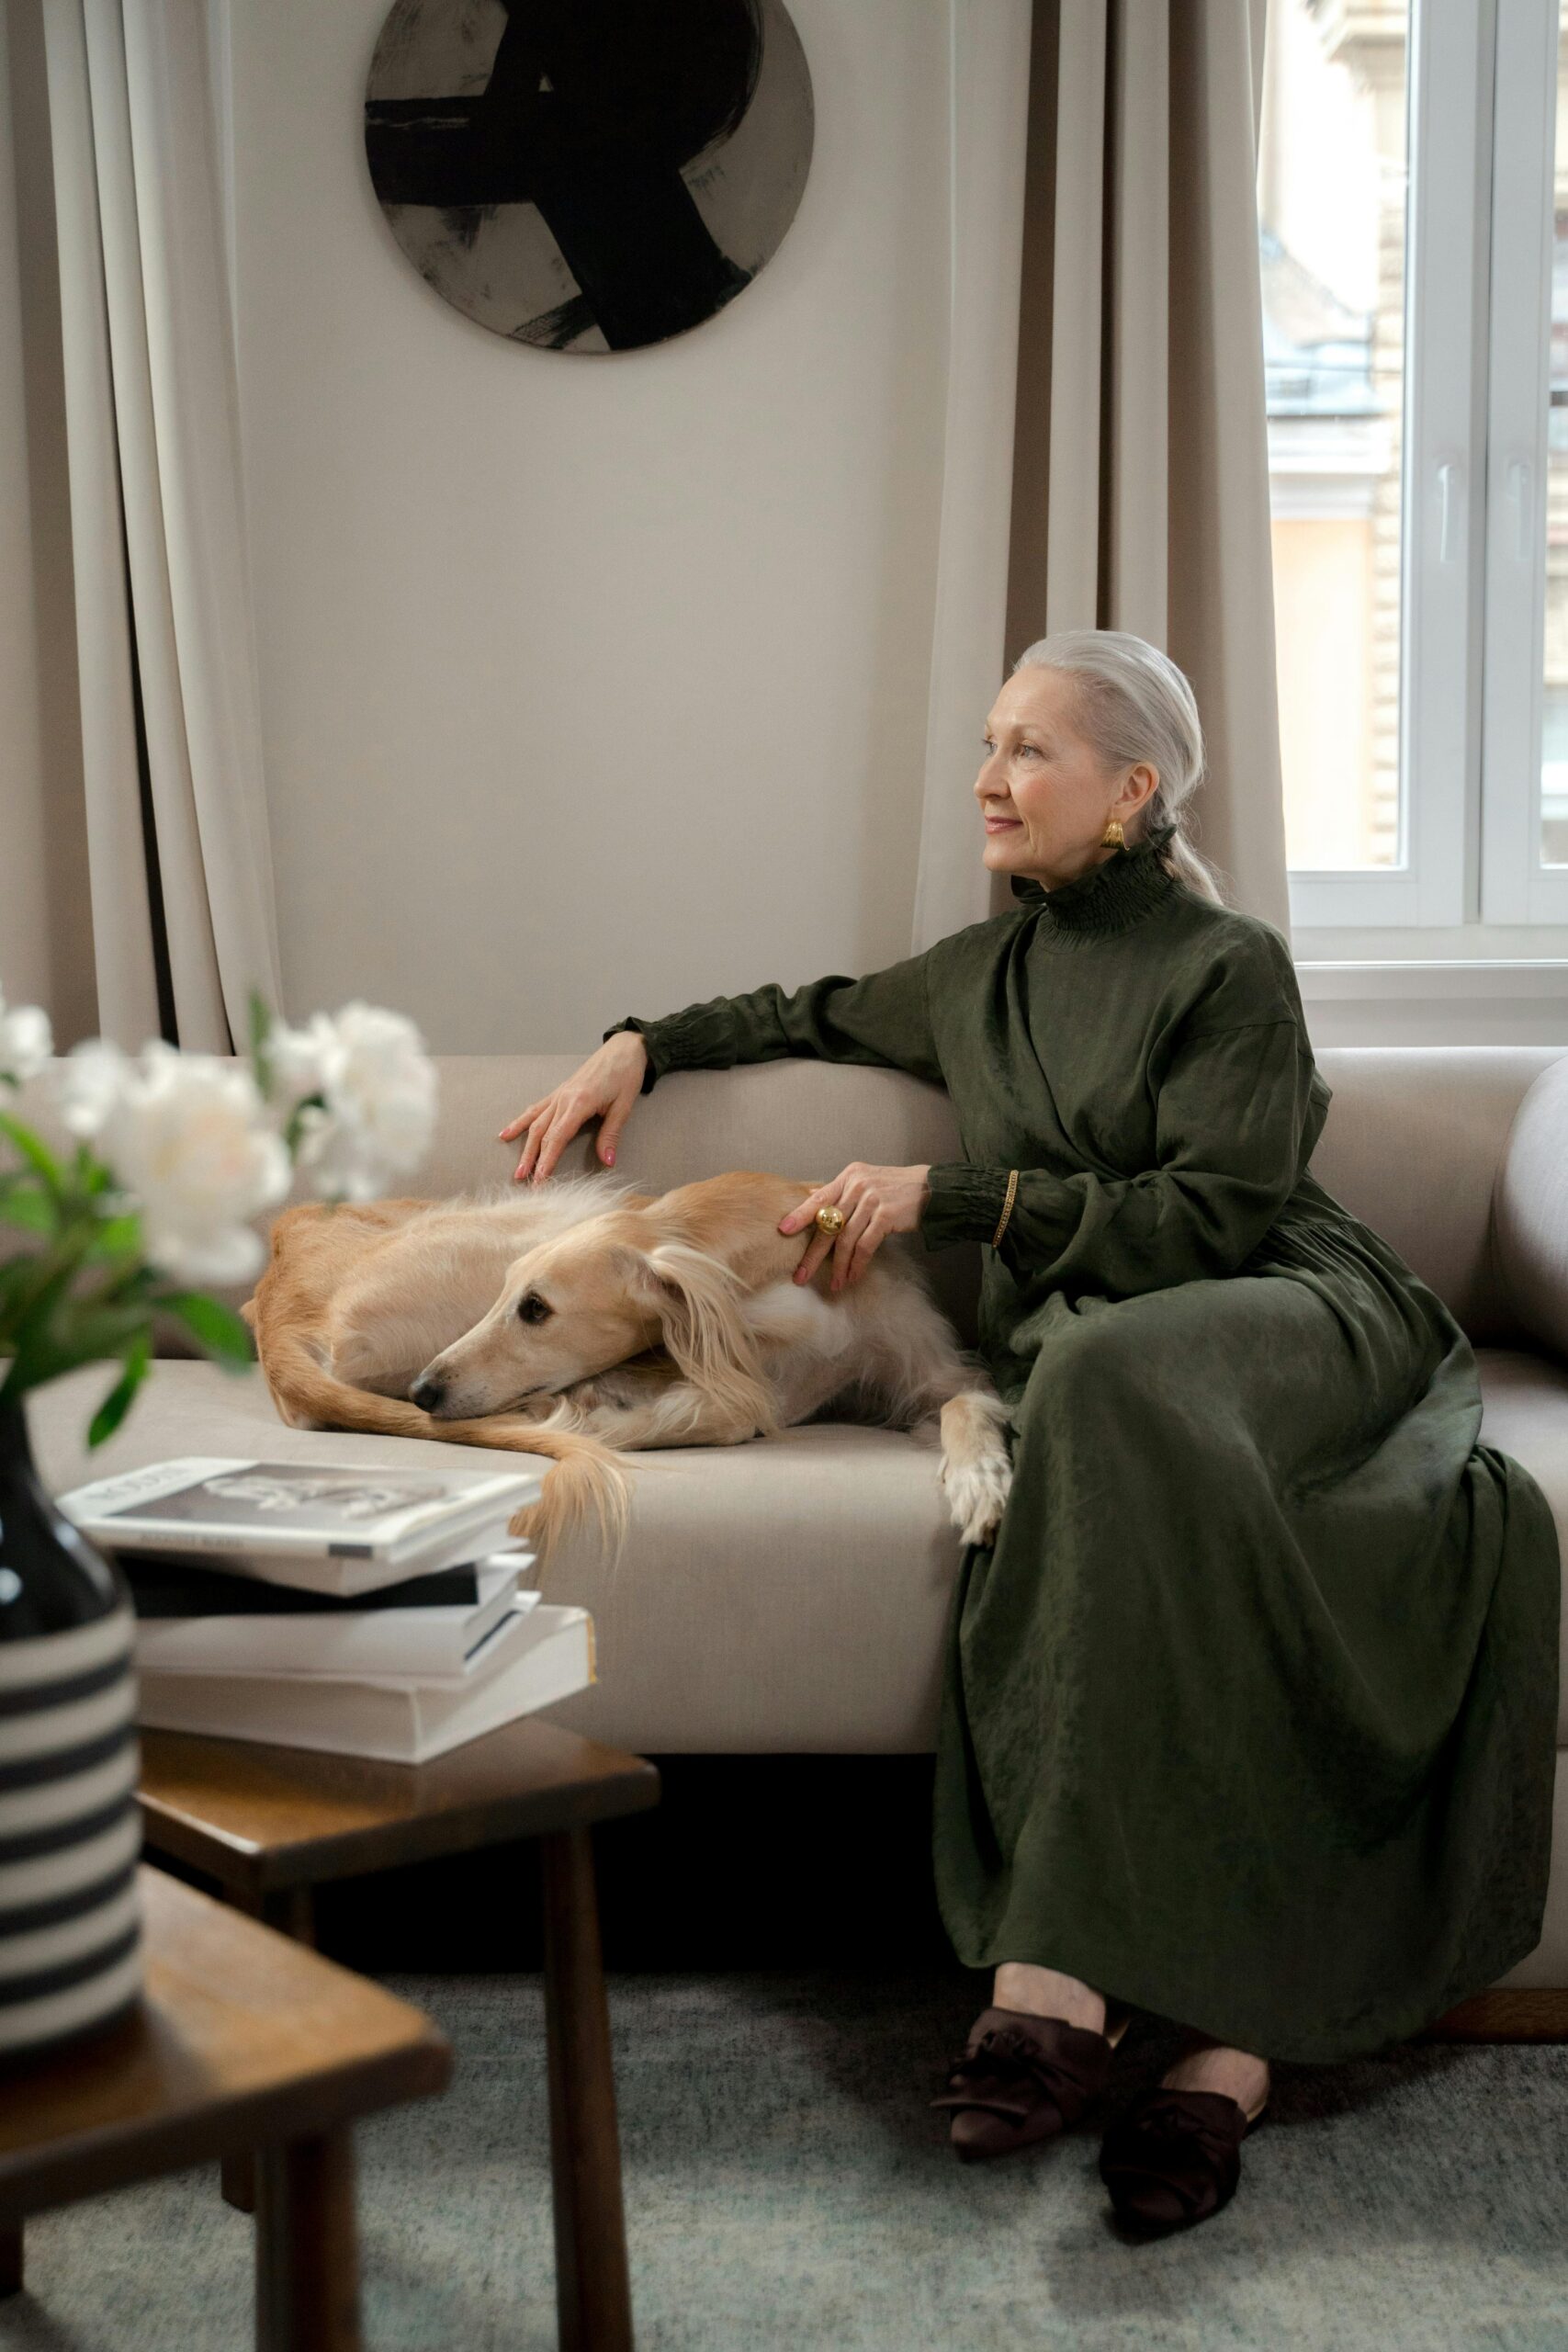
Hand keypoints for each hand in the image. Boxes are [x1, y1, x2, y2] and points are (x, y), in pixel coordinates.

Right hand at [498, 1032, 647, 1181]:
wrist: (622, 1049)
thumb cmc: (625, 1075)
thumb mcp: (623, 1106)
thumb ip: (611, 1135)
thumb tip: (607, 1161)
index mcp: (579, 1103)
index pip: (557, 1138)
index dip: (547, 1161)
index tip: (540, 1180)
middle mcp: (563, 1099)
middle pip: (542, 1134)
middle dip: (533, 1160)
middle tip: (525, 1182)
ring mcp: (559, 1095)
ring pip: (535, 1124)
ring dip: (525, 1148)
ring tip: (517, 1169)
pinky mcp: (559, 1092)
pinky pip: (536, 1109)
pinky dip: (521, 1122)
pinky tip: (507, 1133)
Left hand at [778, 1163, 931, 1291]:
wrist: (932, 1189)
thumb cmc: (897, 1189)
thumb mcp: (866, 1182)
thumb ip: (842, 1193)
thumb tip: (813, 1201)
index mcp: (848, 1177)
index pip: (819, 1197)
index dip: (800, 1215)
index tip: (783, 1230)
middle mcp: (857, 1185)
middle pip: (828, 1224)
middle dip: (814, 1253)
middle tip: (801, 1274)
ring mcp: (871, 1199)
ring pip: (846, 1239)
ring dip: (838, 1265)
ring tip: (834, 1283)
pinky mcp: (886, 1214)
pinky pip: (865, 1245)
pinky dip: (857, 1263)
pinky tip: (853, 1276)